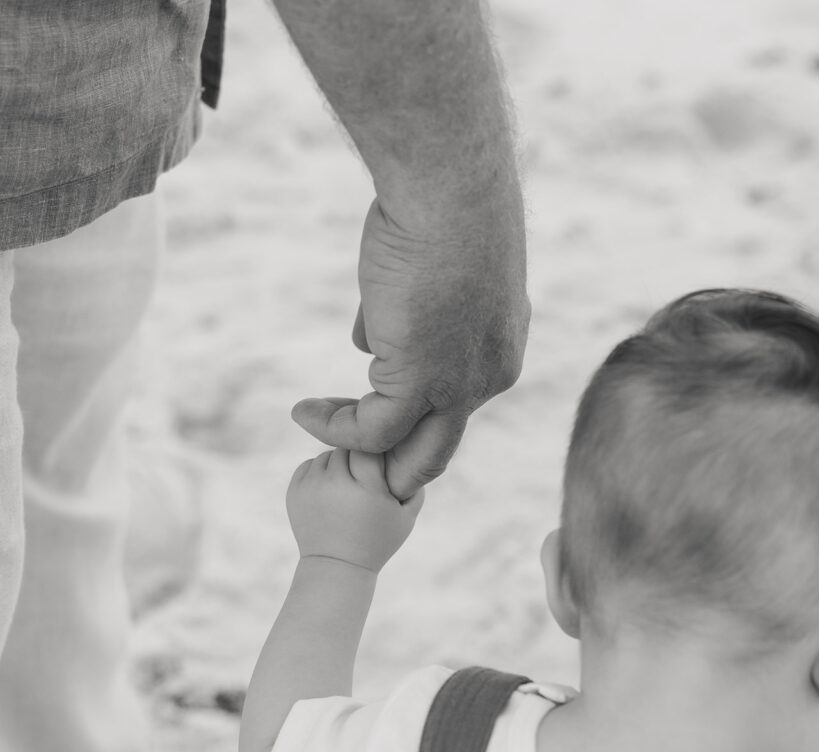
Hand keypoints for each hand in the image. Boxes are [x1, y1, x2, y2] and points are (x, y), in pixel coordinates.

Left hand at [286, 447, 424, 573]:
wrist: (337, 567)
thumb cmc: (377, 541)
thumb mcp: (407, 516)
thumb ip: (414, 481)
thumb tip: (408, 447)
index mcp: (367, 488)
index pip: (370, 447)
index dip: (377, 452)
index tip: (380, 463)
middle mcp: (336, 484)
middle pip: (347, 448)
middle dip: (356, 458)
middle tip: (363, 476)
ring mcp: (312, 487)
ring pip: (327, 455)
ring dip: (337, 464)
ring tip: (347, 486)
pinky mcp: (295, 492)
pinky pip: (309, 465)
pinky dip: (319, 473)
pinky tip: (330, 490)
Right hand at [292, 192, 529, 500]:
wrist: (448, 188)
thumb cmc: (437, 210)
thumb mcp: (421, 274)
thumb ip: (397, 318)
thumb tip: (367, 341)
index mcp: (499, 348)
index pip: (455, 402)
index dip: (414, 412)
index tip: (371, 400)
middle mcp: (490, 376)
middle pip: (441, 445)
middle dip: (400, 463)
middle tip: (365, 470)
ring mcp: (460, 384)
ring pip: (409, 448)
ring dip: (359, 446)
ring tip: (317, 422)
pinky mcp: (421, 381)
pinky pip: (372, 429)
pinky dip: (336, 428)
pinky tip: (305, 412)